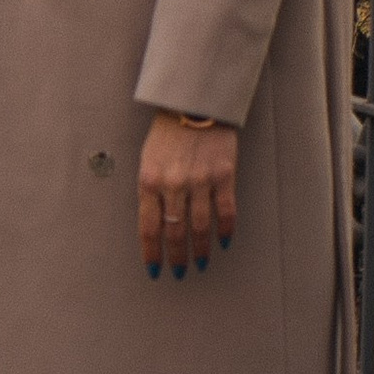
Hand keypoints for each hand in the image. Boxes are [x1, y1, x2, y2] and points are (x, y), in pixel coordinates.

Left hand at [138, 115, 237, 277]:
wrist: (195, 101)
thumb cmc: (168, 130)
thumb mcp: (148, 159)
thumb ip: (150, 190)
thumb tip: (154, 224)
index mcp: (149, 180)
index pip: (149, 228)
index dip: (152, 253)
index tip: (154, 270)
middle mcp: (174, 184)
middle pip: (175, 233)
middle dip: (176, 257)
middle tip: (179, 271)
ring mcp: (200, 180)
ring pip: (200, 227)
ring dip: (200, 250)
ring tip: (201, 262)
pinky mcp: (224, 174)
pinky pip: (226, 211)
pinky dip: (226, 230)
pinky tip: (224, 241)